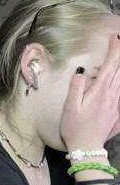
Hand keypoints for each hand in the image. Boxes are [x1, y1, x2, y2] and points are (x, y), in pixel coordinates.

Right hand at [60, 33, 119, 150]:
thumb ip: (76, 87)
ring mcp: (116, 103)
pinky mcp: (117, 110)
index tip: (114, 37)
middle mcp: (111, 96)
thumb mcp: (70, 107)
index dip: (113, 50)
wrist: (86, 147)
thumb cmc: (75, 127)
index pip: (109, 66)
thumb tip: (81, 70)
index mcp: (98, 93)